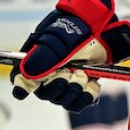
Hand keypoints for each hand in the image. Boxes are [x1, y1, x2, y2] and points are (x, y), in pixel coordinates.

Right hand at [10, 0, 129, 111]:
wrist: (107, 26)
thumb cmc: (80, 27)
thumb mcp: (60, 39)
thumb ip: (44, 57)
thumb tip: (26, 75)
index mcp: (37, 58)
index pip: (22, 78)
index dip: (24, 86)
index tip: (27, 90)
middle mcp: (50, 71)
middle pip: (45, 94)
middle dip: (58, 87)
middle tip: (72, 73)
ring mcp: (68, 79)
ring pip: (63, 100)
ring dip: (74, 92)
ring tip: (84, 76)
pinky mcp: (84, 84)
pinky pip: (80, 102)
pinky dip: (87, 96)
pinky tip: (92, 85)